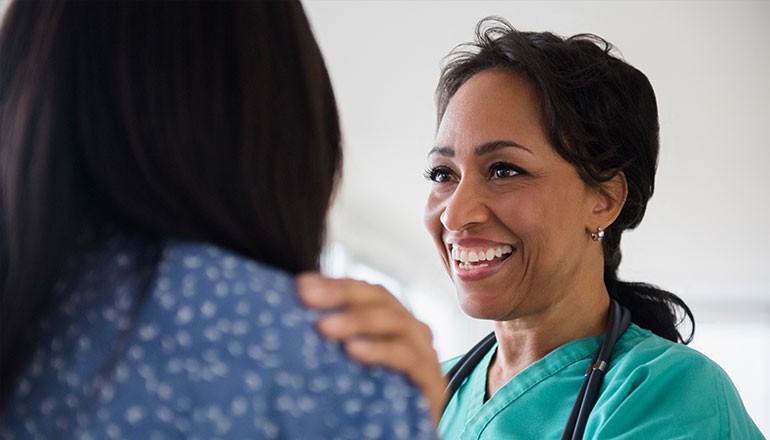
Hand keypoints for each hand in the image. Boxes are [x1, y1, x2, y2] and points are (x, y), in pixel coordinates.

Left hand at [297, 273, 446, 425]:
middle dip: (341, 294)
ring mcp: (425, 353)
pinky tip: (354, 351)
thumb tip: (294, 317)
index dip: (335, 284)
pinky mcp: (432, 381)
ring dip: (357, 320)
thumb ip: (335, 338)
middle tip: (306, 296)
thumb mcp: (351, 363)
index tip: (301, 285)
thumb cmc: (375, 397)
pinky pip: (407, 358)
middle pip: (380, 298)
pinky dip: (380, 351)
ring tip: (324, 327)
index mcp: (392, 320)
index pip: (365, 291)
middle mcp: (411, 330)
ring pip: (395, 322)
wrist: (403, 434)